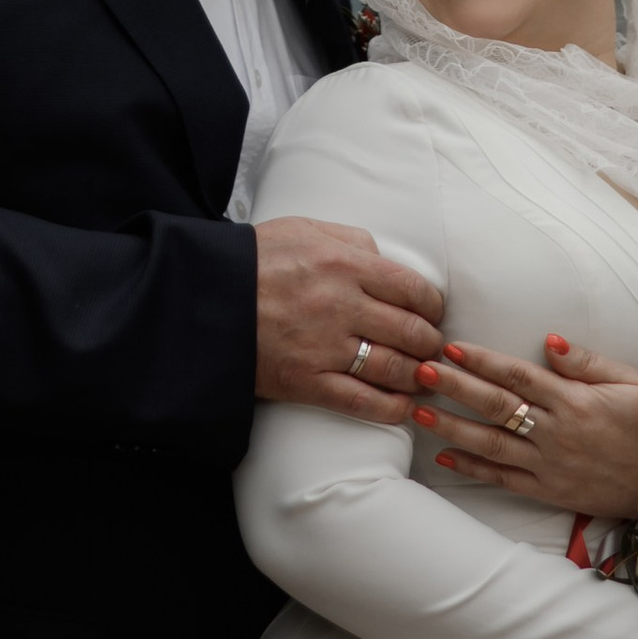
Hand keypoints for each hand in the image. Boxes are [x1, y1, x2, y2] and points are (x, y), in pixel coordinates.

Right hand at [253, 219, 444, 421]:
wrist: (205, 298)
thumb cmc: (256, 260)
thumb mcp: (305, 230)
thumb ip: (351, 240)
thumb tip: (384, 258)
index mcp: (345, 264)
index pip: (413, 289)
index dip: (432, 306)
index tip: (432, 313)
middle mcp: (342, 306)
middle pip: (412, 331)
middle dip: (430, 343)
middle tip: (432, 348)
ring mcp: (326, 348)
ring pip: (394, 368)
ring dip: (418, 376)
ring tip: (423, 377)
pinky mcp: (307, 382)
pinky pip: (363, 402)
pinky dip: (392, 408)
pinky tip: (404, 407)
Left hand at [412, 335, 637, 517]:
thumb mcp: (629, 381)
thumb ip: (586, 361)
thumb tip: (547, 339)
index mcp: (574, 401)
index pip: (518, 376)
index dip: (482, 360)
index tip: (451, 346)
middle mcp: (556, 433)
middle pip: (497, 406)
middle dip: (455, 387)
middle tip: (419, 371)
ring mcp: (549, 465)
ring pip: (492, 444)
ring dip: (452, 427)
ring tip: (418, 413)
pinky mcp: (549, 490)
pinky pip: (504, 478)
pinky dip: (473, 468)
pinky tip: (445, 456)